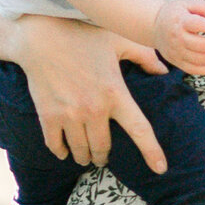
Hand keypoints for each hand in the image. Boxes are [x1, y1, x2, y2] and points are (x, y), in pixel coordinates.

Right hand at [11, 14, 167, 170]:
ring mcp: (70, 115)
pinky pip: (56, 145)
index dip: (152, 152)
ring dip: (85, 157)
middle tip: (103, 157)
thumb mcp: (118, 41)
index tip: (160, 168)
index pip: (140, 130)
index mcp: (115, 94)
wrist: (40, 37)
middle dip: (103, 156)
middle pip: (104, 148)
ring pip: (81, 150)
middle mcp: (94, 109)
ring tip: (86, 157)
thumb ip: (144, 56)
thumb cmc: (81, 36)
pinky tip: (64, 152)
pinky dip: (61, 152)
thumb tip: (164, 69)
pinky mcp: (49, 116)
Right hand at [150, 0, 204, 76]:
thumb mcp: (186, 4)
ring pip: (199, 59)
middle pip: (200, 46)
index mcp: (180, 21)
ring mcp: (176, 52)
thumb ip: (201, 6)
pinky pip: (193, 70)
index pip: (198, 25)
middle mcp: (177, 38)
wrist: (154, 26)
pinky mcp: (176, 61)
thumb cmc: (175, 15)